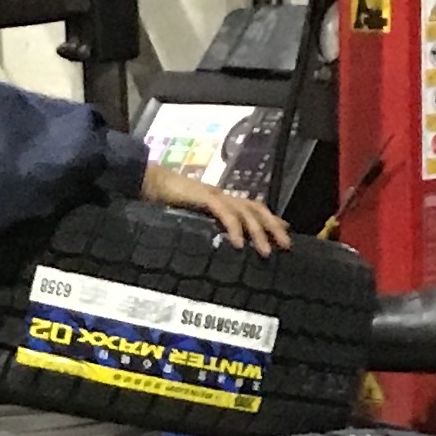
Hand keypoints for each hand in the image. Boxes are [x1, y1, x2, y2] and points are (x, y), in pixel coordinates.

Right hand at [140, 163, 292, 256]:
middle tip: (286, 246)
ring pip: (245, 212)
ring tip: (265, 252)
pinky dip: (234, 228)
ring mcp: (215, 196)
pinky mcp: (204, 197)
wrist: (148, 184)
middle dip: (273, 227)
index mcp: (223, 201)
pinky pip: (225, 213)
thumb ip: (209, 227)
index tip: (285, 235)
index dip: (271, 220)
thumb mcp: (193, 219)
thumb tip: (222, 245)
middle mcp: (224, 197)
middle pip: (256, 209)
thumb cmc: (167, 203)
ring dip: (258, 232)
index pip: (253, 208)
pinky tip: (238, 244)